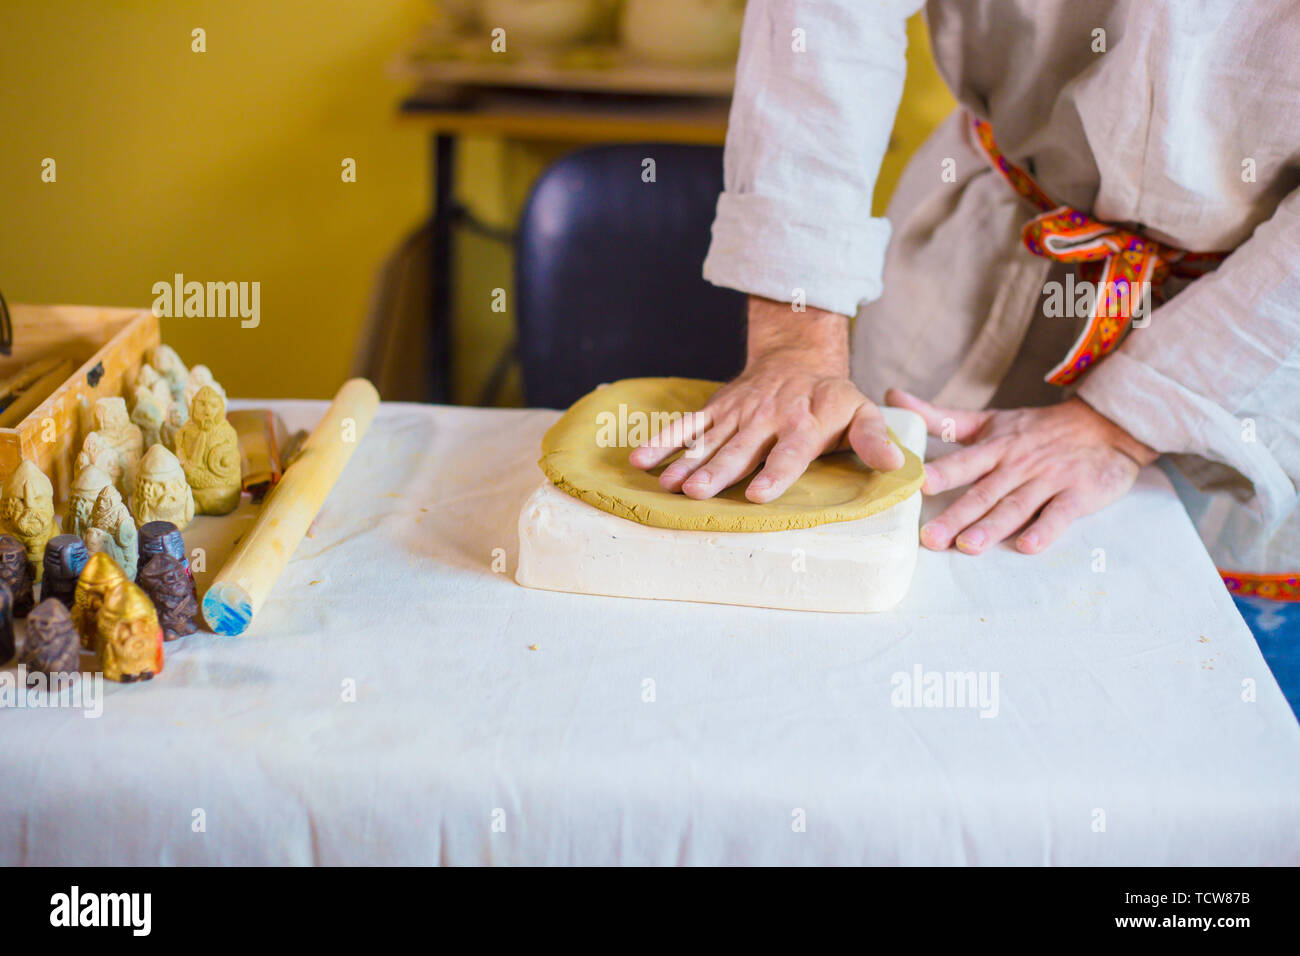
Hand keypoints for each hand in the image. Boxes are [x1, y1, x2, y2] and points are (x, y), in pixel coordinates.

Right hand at [628, 296, 904, 501]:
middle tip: (697, 493)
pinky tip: (641, 461)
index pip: (791, 450)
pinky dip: (663, 441)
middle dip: (718, 471)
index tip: (759, 494)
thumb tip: (895, 467)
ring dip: (687, 462)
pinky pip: (686, 425)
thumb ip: (875, 440)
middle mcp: (769, 418)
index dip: (776, 471)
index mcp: (806, 422)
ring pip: (710, 440)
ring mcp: (738, 413)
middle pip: (742, 449)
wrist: (798, 356)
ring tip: (668, 486)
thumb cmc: (833, 399)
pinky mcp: (716, 410)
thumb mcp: (863, 413)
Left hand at [884, 389, 1157, 554]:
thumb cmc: (1036, 429)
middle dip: (956, 515)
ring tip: (968, 546)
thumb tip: (892, 396)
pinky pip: (1060, 515)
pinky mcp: (1078, 495)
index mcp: (995, 447)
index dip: (942, 472)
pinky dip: (1045, 530)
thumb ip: (939, 417)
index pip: (964, 461)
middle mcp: (1018, 465)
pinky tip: (1028, 546)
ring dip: (993, 527)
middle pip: (984, 492)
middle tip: (929, 538)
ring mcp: (1048, 480)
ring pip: (1017, 505)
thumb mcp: (987, 420)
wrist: (1106, 424)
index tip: (916, 484)